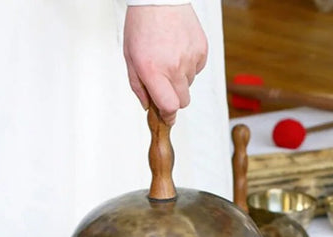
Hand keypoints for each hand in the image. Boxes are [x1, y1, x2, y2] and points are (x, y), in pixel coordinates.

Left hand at [123, 4, 207, 125]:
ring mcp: (190, 59)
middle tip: (164, 84)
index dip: (168, 115)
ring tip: (169, 58)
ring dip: (180, 78)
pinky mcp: (201, 50)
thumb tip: (148, 107)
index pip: (169, 107)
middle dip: (173, 97)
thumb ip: (138, 86)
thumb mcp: (130, 57)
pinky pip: (197, 69)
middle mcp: (174, 67)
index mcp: (154, 71)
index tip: (166, 117)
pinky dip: (189, 65)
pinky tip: (178, 50)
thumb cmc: (142, 24)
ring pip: (189, 84)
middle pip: (182, 101)